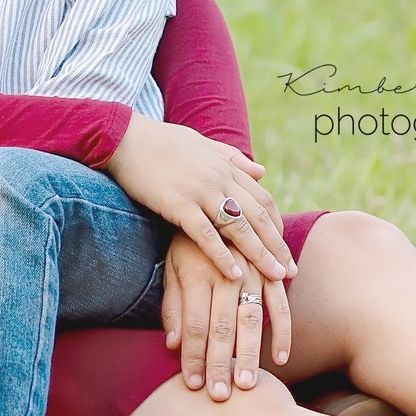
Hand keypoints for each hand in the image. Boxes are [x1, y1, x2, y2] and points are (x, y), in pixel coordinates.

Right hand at [103, 117, 291, 285]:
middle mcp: (219, 179)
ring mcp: (199, 192)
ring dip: (259, 255)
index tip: (284, 248)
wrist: (125, 138)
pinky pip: (206, 234)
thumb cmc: (161, 142)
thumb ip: (234, 159)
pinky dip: (222, 255)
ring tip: (273, 278)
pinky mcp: (178, 204)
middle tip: (290, 272)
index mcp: (226, 167)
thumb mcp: (204, 145)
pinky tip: (234, 274)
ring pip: (238, 228)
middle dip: (276, 246)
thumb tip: (263, 171)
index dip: (276, 226)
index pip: (262, 200)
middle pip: (258, 217)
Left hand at [161, 230, 292, 400]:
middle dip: (220, 364)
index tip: (193, 385)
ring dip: (250, 355)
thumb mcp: (171, 268)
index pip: (194, 324)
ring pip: (251, 320)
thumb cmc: (187, 245)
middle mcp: (226, 275)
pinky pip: (280, 305)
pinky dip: (282, 331)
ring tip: (248, 385)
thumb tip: (172, 344)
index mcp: (196, 274)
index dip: (193, 357)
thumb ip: (173, 305)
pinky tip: (280, 358)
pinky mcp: (271, 273)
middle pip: (222, 327)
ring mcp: (252, 273)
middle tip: (220, 396)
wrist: (216, 203)